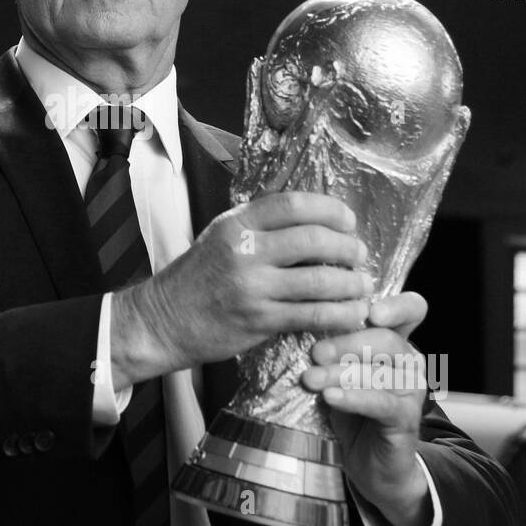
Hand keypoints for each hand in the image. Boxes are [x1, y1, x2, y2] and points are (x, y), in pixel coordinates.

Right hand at [110, 191, 371, 386]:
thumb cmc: (197, 277)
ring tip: (363, 285)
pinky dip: (340, 314)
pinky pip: (312, 315)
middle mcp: (245, 250)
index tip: (348, 221)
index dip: (331, 210)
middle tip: (360, 255)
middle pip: (314, 239)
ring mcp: (252, 287)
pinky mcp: (259, 320)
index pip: (295, 204)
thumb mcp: (221, 237)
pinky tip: (352, 314)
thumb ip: (259, 225)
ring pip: (320, 280)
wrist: (163, 320)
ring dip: (351, 283)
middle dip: (348, 247)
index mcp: (237, 223)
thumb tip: (312, 218)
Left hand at [299, 291, 433, 525]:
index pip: (411, 309)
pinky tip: (330, 398)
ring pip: (380, 371)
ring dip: (341, 373)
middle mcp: (410, 361)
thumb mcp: (337, 372)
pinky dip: (354, 398)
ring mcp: (412, 389)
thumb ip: (330, 348)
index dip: (395, 305)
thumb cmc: (350, 409)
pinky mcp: (406, 418)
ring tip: (310, 379)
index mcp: (397, 341)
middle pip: (387, 339)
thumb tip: (296, 325)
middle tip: (314, 353)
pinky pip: (381, 402)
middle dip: (346, 343)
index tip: (368, 310)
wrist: (371, 463)